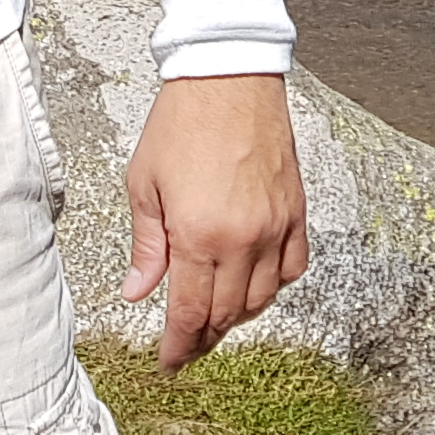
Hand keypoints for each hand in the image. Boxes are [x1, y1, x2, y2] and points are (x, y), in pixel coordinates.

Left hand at [119, 71, 310, 369]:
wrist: (227, 74)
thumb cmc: (182, 120)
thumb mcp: (144, 183)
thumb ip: (146, 245)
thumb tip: (138, 291)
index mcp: (198, 232)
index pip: (190, 312)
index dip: (178, 345)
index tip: (169, 360)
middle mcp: (242, 237)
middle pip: (226, 313)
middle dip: (203, 336)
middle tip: (186, 345)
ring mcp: (274, 226)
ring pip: (261, 298)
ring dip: (237, 315)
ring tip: (215, 316)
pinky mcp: (296, 211)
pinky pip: (293, 269)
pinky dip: (274, 286)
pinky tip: (254, 282)